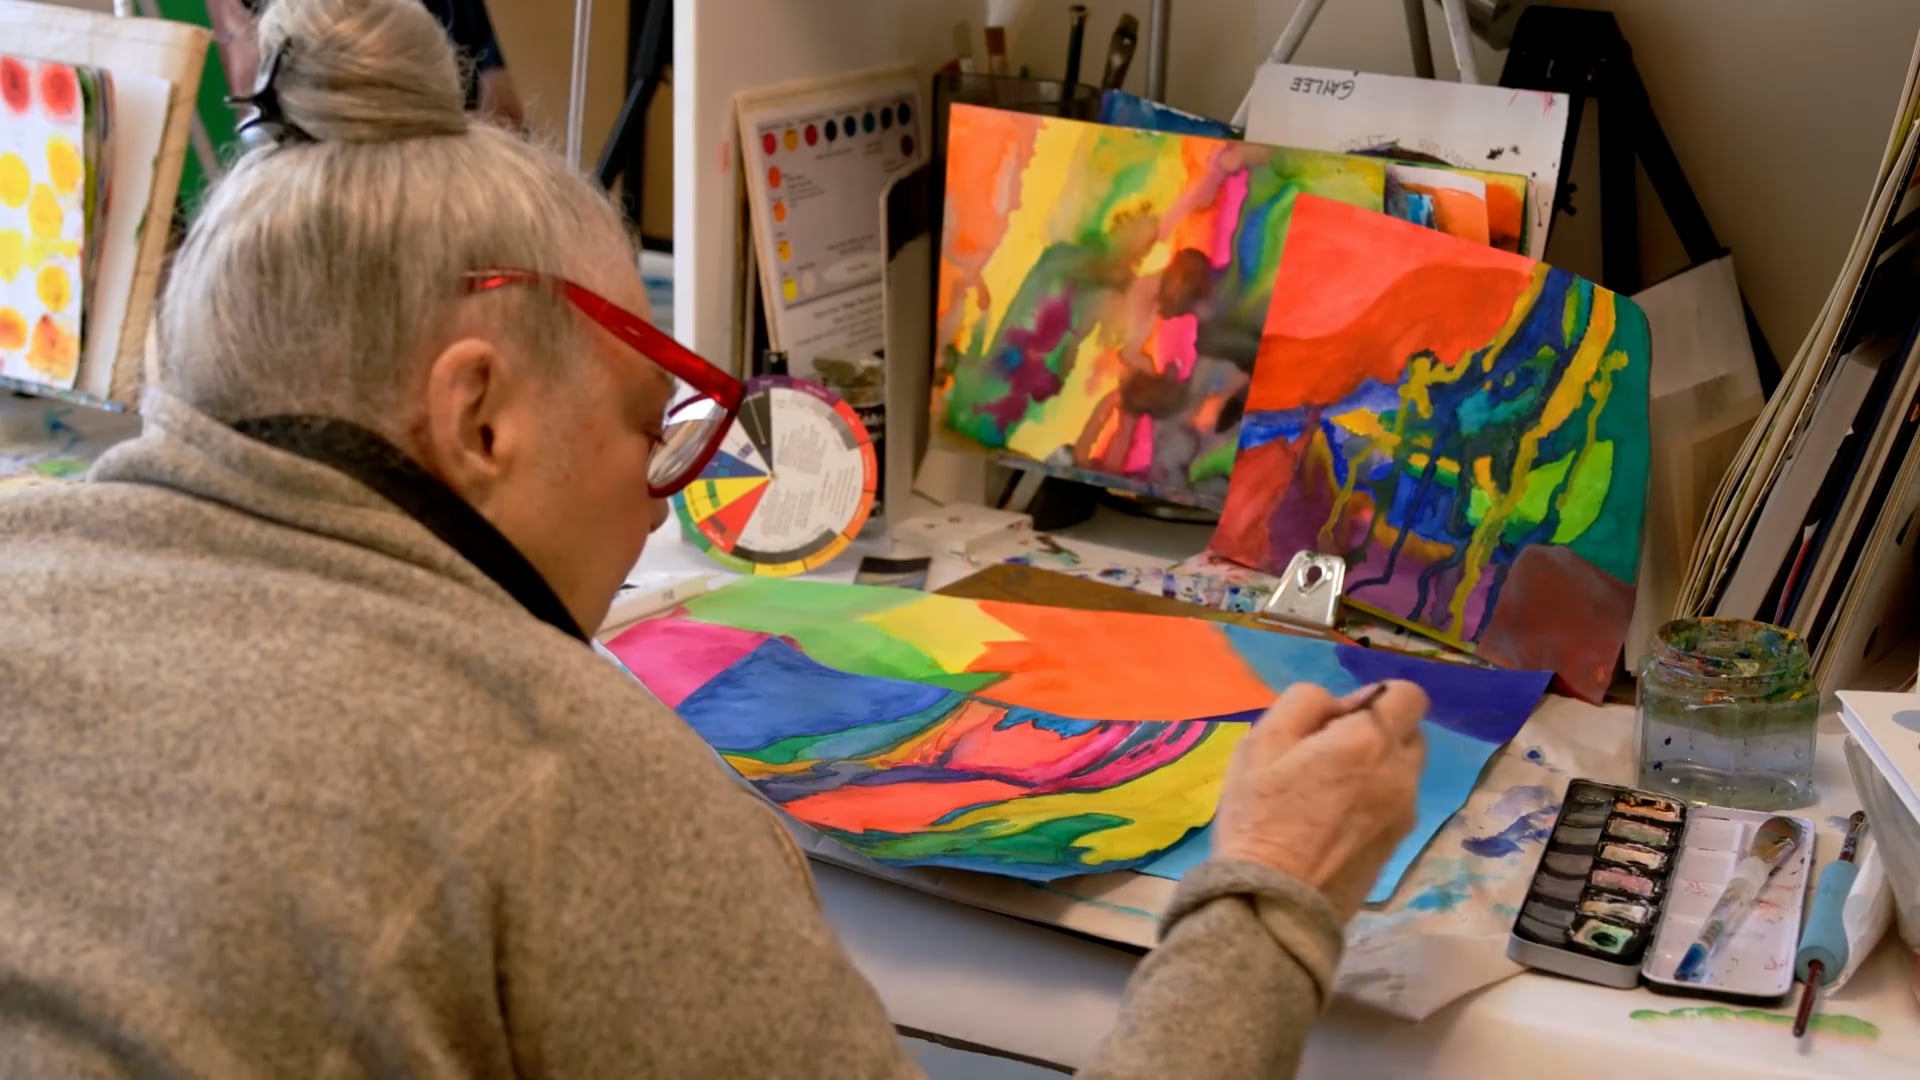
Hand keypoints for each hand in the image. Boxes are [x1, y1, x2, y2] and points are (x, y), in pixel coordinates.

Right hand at [1210, 680, 1427, 919]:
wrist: (1276, 904)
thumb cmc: (1261, 817)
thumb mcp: (1262, 742)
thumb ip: (1304, 703)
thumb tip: (1336, 705)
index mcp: (1370, 742)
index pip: (1408, 695)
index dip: (1373, 698)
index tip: (1336, 720)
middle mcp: (1400, 775)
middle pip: (1409, 734)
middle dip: (1376, 733)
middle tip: (1326, 754)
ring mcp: (1404, 815)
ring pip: (1402, 771)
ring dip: (1375, 769)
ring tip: (1326, 792)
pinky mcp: (1396, 846)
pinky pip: (1393, 805)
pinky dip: (1372, 802)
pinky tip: (1331, 822)